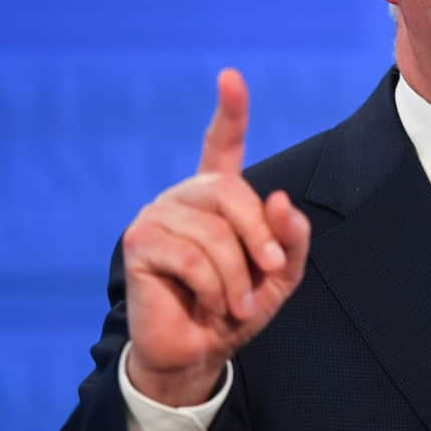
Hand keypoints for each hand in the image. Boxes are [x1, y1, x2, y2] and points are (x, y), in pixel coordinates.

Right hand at [122, 68, 310, 406]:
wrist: (200, 352)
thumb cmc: (238, 307)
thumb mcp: (282, 272)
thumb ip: (291, 236)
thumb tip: (279, 199)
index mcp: (218, 197)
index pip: (222, 143)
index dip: (230, 111)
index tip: (231, 78)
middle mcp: (184, 196)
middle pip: (232, 192)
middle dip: (259, 236)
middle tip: (271, 271)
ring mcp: (158, 215)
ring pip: (214, 232)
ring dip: (237, 275)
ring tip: (236, 302)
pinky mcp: (138, 243)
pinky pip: (190, 257)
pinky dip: (212, 287)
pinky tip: (210, 304)